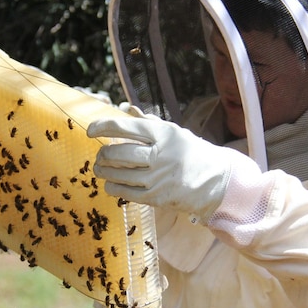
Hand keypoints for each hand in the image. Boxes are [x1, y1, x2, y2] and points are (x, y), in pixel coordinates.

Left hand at [87, 115, 258, 222]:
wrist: (217, 181)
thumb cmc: (192, 152)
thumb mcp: (175, 132)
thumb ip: (149, 122)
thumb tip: (127, 110)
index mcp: (164, 134)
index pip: (126, 127)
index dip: (104, 127)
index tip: (91, 130)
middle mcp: (160, 155)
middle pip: (119, 152)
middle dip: (103, 154)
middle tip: (100, 154)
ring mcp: (157, 178)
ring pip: (118, 173)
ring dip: (103, 171)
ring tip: (99, 168)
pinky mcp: (156, 197)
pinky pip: (125, 192)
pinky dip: (112, 186)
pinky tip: (109, 183)